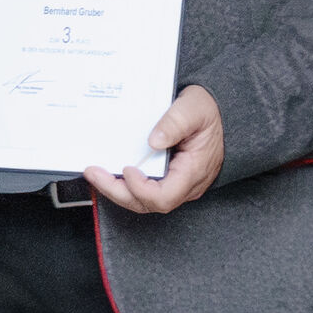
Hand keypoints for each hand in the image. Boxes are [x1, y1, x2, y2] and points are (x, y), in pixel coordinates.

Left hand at [86, 86, 226, 215]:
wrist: (218, 112)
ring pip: (143, 201)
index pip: (164, 197)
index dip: (141, 189)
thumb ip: (175, 123)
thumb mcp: (193, 109)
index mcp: (194, 171)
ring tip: (94, 174)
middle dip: (117, 191)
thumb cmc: (206, 111)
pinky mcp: (167, 180)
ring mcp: (176, 185)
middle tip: (93, 173)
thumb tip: (154, 141)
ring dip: (116, 190)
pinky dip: (123, 185)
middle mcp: (185, 185)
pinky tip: (107, 173)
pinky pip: (144, 191)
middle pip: (148, 203)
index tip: (127, 169)